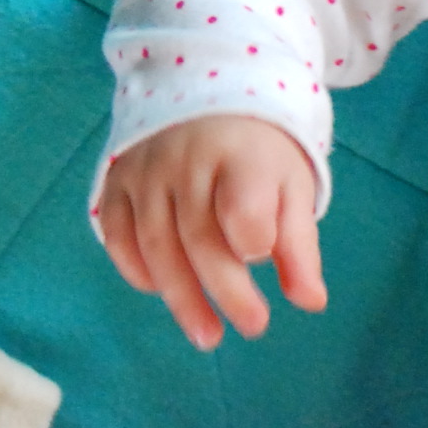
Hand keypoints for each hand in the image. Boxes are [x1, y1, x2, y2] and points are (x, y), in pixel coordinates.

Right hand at [95, 115, 326, 349]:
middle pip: (200, 236)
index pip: (242, 209)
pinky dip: (135, 269)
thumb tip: (310, 303)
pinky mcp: (117, 178)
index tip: (266, 258)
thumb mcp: (290, 185)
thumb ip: (299, 245)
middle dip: (227, 292)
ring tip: (208, 336)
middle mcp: (185, 157)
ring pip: (155, 243)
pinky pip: (116, 233)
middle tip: (253, 326)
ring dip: (181, 298)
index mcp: (239, 152)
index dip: (255, 242)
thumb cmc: (256, 150)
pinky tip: (160, 288)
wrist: (204, 91)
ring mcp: (146, 168)